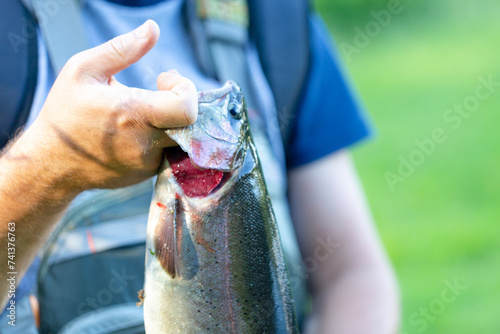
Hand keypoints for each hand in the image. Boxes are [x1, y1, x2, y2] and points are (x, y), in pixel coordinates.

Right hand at [15, 20, 197, 191]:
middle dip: (180, 102)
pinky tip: (134, 130)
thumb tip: (153, 28)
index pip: (187, 107)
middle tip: (157, 92)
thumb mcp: (84, 71)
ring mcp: (147, 163)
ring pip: (179, 138)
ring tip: (141, 111)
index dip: (184, 88)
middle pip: (189, 123)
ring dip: (169, 120)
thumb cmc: (64, 113)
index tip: (164, 80)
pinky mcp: (146, 175)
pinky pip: (166, 152)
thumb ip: (122, 49)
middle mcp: (145, 143)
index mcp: (133, 114)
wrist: (50, 163)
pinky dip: (159, 138)